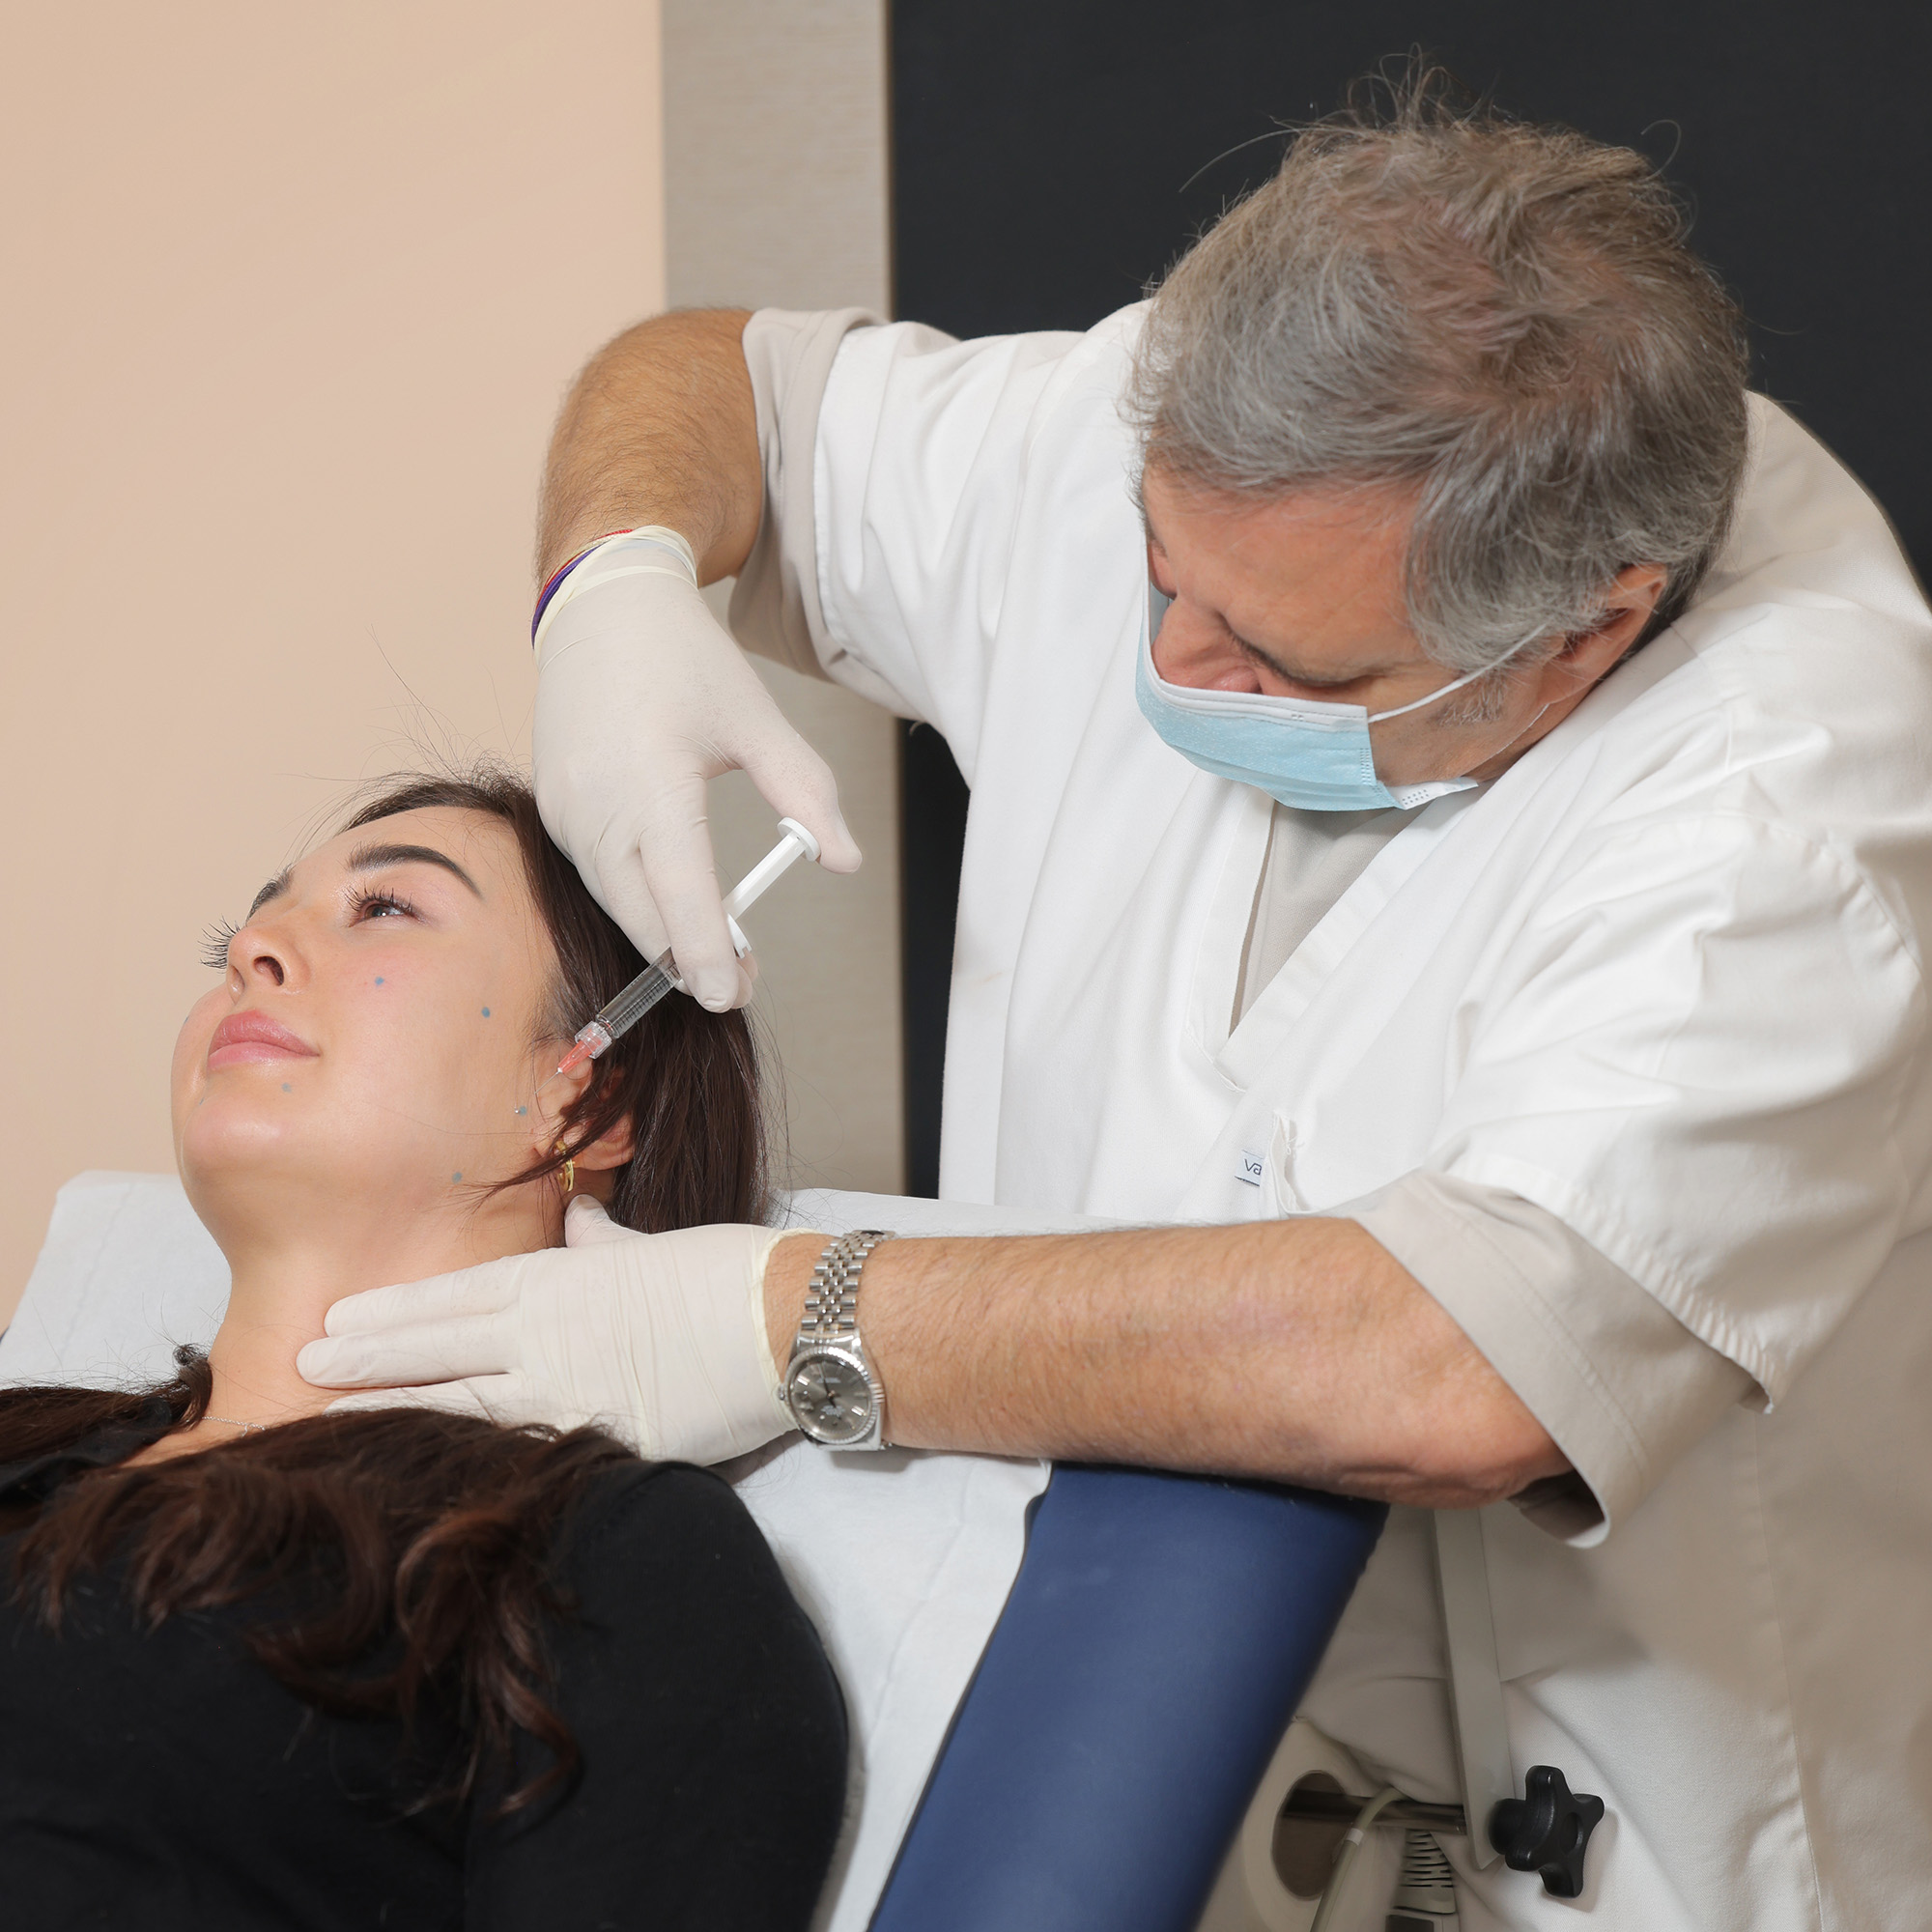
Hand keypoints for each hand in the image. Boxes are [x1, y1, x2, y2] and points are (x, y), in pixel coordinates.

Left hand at [296, 1198, 797, 1462]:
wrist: (786, 1321)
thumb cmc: (728, 1272)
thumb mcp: (654, 1244)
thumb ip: (603, 1243)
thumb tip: (578, 1219)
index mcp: (558, 1282)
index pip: (453, 1299)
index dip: (391, 1314)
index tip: (338, 1323)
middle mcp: (547, 1337)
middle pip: (438, 1351)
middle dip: (366, 1361)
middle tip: (304, 1369)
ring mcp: (567, 1395)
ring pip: (458, 1406)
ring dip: (390, 1414)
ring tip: (328, 1423)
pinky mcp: (600, 1446)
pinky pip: (518, 1457)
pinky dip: (466, 1464)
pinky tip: (423, 1478)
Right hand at [532, 560, 860, 1009]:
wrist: (602, 608)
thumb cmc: (683, 660)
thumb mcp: (757, 720)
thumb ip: (807, 793)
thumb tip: (845, 860)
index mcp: (652, 788)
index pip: (682, 900)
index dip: (709, 957)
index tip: (735, 994)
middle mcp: (598, 811)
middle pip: (644, 922)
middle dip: (692, 963)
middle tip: (744, 982)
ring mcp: (567, 816)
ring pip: (617, 906)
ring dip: (664, 936)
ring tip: (720, 946)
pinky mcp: (554, 814)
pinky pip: (598, 878)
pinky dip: (636, 901)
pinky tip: (675, 903)